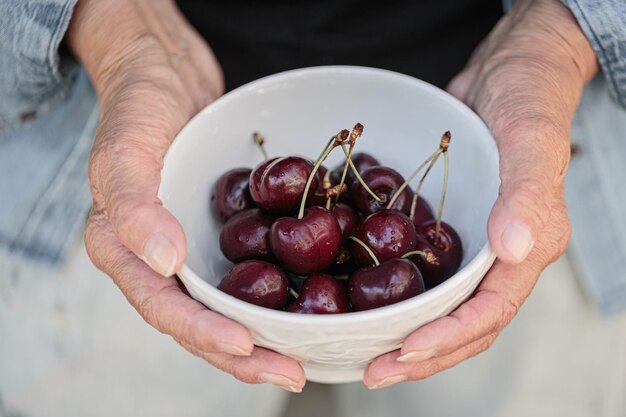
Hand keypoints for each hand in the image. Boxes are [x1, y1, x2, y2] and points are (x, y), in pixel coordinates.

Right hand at [69, 0, 304, 391]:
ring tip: (302, 358)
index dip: (204, 333)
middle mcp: (158, 260)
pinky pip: (244, 272)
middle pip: (199, 322)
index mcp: (125, 250)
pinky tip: (303, 305)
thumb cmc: (137, 106)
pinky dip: (270, 294)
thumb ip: (133, 206)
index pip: (164, 308)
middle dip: (243, 354)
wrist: (165, 72)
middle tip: (292, 372)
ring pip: (225, 306)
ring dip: (262, 336)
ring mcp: (192, 249)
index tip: (249, 346)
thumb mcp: (125, 150)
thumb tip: (164, 262)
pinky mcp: (220, 233)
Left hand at [364, 0, 597, 388]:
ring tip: (365, 355)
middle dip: (420, 355)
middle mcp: (498, 256)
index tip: (406, 353)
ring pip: (438, 305)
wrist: (506, 70)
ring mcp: (470, 245)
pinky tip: (363, 301)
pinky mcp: (444, 228)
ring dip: (404, 335)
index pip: (490, 312)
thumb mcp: (531, 140)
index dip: (450, 338)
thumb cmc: (528, 99)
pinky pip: (421, 271)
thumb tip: (514, 250)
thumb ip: (527, 196)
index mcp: (527, 248)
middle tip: (374, 372)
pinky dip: (395, 294)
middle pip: (462, 324)